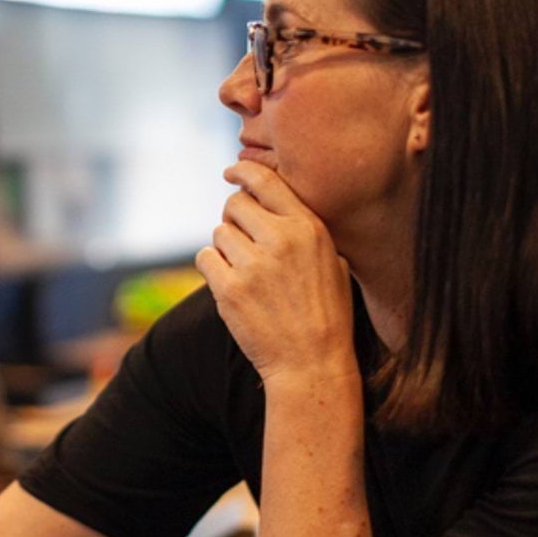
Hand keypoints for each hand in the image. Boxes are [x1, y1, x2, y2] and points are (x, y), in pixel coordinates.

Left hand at [195, 162, 355, 384]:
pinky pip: (205, 258)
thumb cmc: (326, 314)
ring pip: (219, 233)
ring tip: (246, 272)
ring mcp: (253, 265)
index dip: (242, 172)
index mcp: (308, 228)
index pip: (266, 181)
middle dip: (234, 218)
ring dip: (226, 248)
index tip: (231, 173)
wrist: (312, 364)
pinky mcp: (230, 289)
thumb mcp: (332, 262)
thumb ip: (304, 230)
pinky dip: (213, 268)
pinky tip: (231, 284)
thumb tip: (271, 202)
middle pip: (235, 204)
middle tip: (244, 240)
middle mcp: (281, 240)